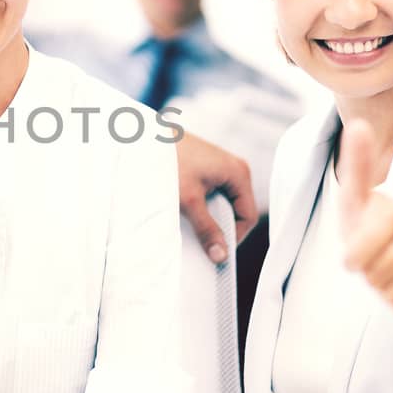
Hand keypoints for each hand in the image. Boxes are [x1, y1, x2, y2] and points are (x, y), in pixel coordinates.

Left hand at [174, 133, 256, 262]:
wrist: (144, 137)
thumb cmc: (169, 160)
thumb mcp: (189, 200)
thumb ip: (206, 228)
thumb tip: (220, 254)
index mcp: (239, 173)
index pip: (248, 216)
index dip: (234, 236)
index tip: (215, 250)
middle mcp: (235, 169)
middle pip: (236, 210)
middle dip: (220, 227)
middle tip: (201, 239)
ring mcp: (222, 168)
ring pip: (223, 203)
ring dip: (209, 216)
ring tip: (190, 222)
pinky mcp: (208, 168)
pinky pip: (212, 194)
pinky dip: (202, 205)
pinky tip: (185, 209)